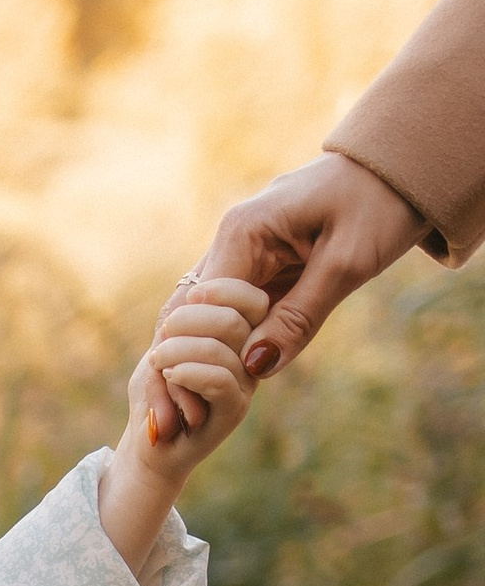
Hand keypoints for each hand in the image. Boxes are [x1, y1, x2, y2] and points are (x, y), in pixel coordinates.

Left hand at [99, 277, 264, 574]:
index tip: (190, 297)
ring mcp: (245, 385)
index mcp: (241, 333)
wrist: (151, 445)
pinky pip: (219, 380)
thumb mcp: (165, 340)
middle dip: (185, 321)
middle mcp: (251, 357)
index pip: (253, 298)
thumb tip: (197, 291)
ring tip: (158, 364)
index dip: (222, 290)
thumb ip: (185, 315)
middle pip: (234, 319)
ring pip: (220, 349)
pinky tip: (169, 376)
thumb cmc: (156, 388)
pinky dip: (187, 372)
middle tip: (162, 340)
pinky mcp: (233, 412)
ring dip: (176, 351)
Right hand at [166, 151, 428, 399]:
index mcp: (242, 232)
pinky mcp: (260, 258)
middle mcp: (231, 237)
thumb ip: (299, 317)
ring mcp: (243, 246)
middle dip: (184, 363)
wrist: (401, 167)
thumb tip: (254, 368)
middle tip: (183, 419)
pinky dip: (228, 341)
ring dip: (202, 356)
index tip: (203, 402)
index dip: (196, 357)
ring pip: (205, 313)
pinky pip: (232, 306)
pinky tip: (228, 376)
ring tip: (196, 408)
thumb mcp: (346, 265)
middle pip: (189, 312)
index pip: (199, 306)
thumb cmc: (379, 204)